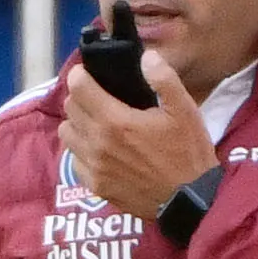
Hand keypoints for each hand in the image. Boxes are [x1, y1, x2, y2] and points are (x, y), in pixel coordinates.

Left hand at [57, 36, 218, 216]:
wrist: (190, 201)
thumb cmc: (188, 153)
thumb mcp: (185, 111)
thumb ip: (163, 79)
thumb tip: (145, 57)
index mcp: (115, 120)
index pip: (78, 87)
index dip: (81, 75)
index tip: (88, 73)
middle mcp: (97, 143)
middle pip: (69, 108)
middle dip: (80, 97)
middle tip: (97, 97)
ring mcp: (94, 167)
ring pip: (67, 134)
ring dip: (78, 124)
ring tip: (96, 123)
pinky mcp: (96, 186)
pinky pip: (74, 160)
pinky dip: (82, 151)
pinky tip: (101, 150)